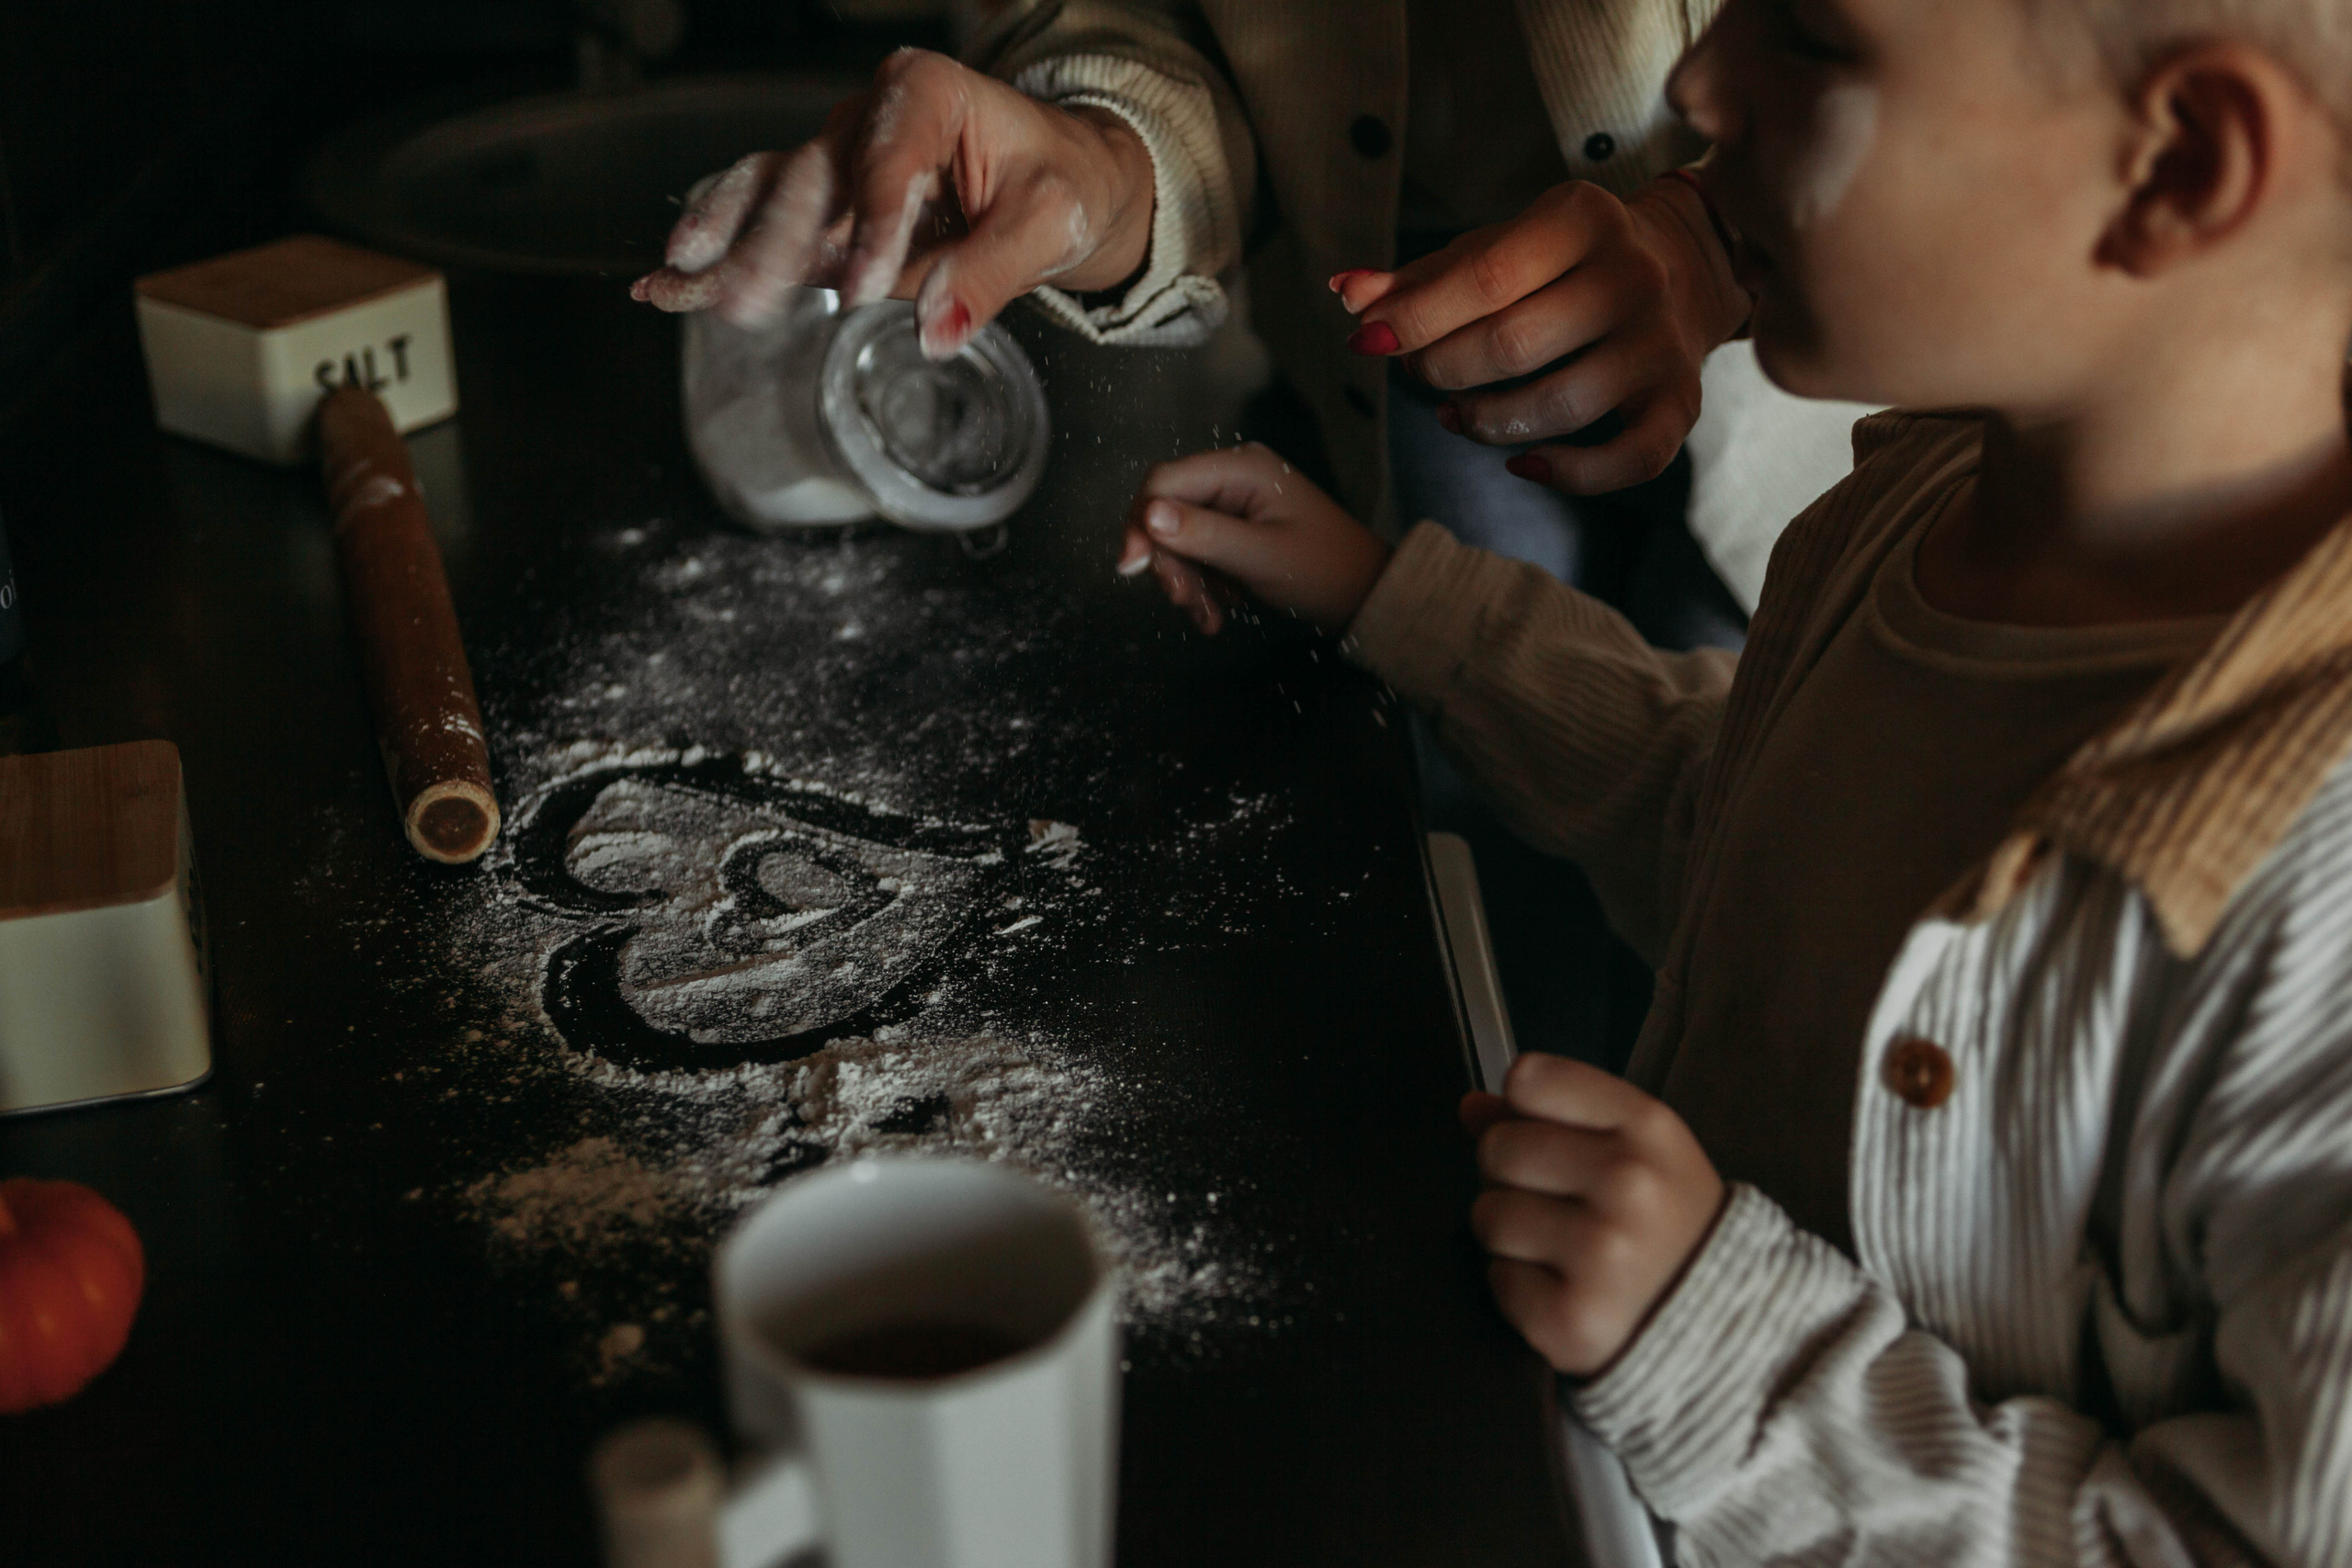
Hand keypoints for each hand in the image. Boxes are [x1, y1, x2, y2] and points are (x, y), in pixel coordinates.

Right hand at [632, 48, 1154, 359]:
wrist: (1059, 177)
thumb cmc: (1059, 186)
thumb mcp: (1051, 227)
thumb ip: (994, 274)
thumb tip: (938, 329)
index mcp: (928, 93)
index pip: (890, 165)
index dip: (872, 230)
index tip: (860, 293)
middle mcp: (868, 114)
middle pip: (812, 177)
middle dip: (774, 241)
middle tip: (746, 299)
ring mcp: (836, 155)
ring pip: (770, 194)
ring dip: (726, 243)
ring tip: (681, 281)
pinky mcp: (821, 199)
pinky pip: (759, 215)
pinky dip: (718, 250)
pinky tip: (668, 281)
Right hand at [1117, 444, 1391, 635]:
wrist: (1367, 597)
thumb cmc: (1324, 571)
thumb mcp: (1261, 556)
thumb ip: (1204, 535)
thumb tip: (1147, 516)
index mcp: (1241, 468)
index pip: (1164, 482)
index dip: (1140, 522)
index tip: (1131, 568)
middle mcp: (1233, 478)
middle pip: (1166, 511)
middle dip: (1169, 561)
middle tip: (1183, 601)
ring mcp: (1234, 504)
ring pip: (1178, 540)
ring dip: (1185, 582)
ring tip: (1209, 617)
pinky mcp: (1236, 532)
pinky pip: (1199, 555)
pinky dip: (1201, 586)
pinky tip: (1219, 613)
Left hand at [1333, 178, 1749, 493]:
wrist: (1686, 265)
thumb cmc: (1564, 260)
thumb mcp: (1500, 245)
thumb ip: (1422, 275)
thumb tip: (1345, 294)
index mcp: (1583, 219)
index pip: (1484, 278)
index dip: (1414, 318)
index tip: (1366, 339)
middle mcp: (1632, 277)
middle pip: (1512, 346)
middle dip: (1442, 370)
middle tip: (1418, 374)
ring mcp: (1661, 344)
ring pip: (1557, 407)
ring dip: (1485, 423)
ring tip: (1453, 414)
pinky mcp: (1682, 402)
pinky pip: (1627, 460)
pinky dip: (1567, 475)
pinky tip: (1521, 463)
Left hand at [1461, 1054, 1725, 1377]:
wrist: (1729, 1325)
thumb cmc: (1670, 1228)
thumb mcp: (1637, 1151)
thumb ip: (1554, 1116)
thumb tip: (1472, 1107)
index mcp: (1648, 1128)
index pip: (1529, 1079)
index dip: (1523, 1110)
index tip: (1549, 1137)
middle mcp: (1628, 1184)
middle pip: (1497, 1147)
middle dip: (1512, 1177)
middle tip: (1560, 1206)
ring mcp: (1601, 1254)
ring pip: (1487, 1215)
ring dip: (1512, 1236)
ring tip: (1567, 1251)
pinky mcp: (1570, 1317)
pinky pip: (1496, 1279)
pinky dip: (1519, 1289)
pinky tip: (1567, 1289)